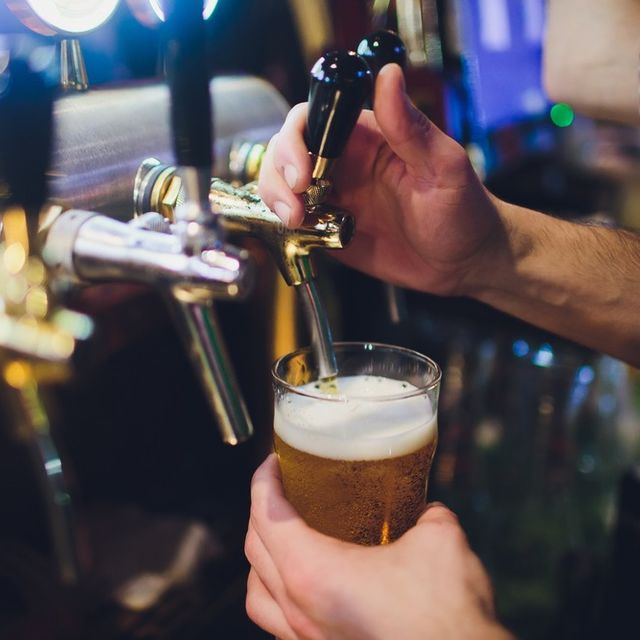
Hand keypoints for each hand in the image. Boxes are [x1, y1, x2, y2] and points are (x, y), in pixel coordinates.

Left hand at [245, 455, 511, 639]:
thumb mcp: (440, 540)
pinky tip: (308, 587)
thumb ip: (427, 514)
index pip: (267, 515)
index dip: (263, 481)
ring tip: (284, 538)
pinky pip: (277, 624)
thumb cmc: (445, 615)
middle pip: (255, 549)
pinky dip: (278, 596)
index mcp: (313, 573)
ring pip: (257, 593)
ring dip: (262, 558)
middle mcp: (299, 610)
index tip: (272, 462)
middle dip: (261, 511)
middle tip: (282, 490)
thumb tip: (426, 510)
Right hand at [258, 63, 501, 296]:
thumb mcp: (443, 167)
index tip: (302, 170)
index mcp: (366, 138)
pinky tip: (302, 234)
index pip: (313, 120)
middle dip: (279, 174)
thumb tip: (387, 75)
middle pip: (286, 152)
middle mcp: (343, 164)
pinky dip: (284, 227)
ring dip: (276, 199)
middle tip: (295, 204)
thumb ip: (410, 127)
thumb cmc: (464, 211)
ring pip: (282, 186)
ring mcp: (335, 198)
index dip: (295, 140)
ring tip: (296, 221)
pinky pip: (294, 223)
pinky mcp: (329, 231)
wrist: (464, 263)